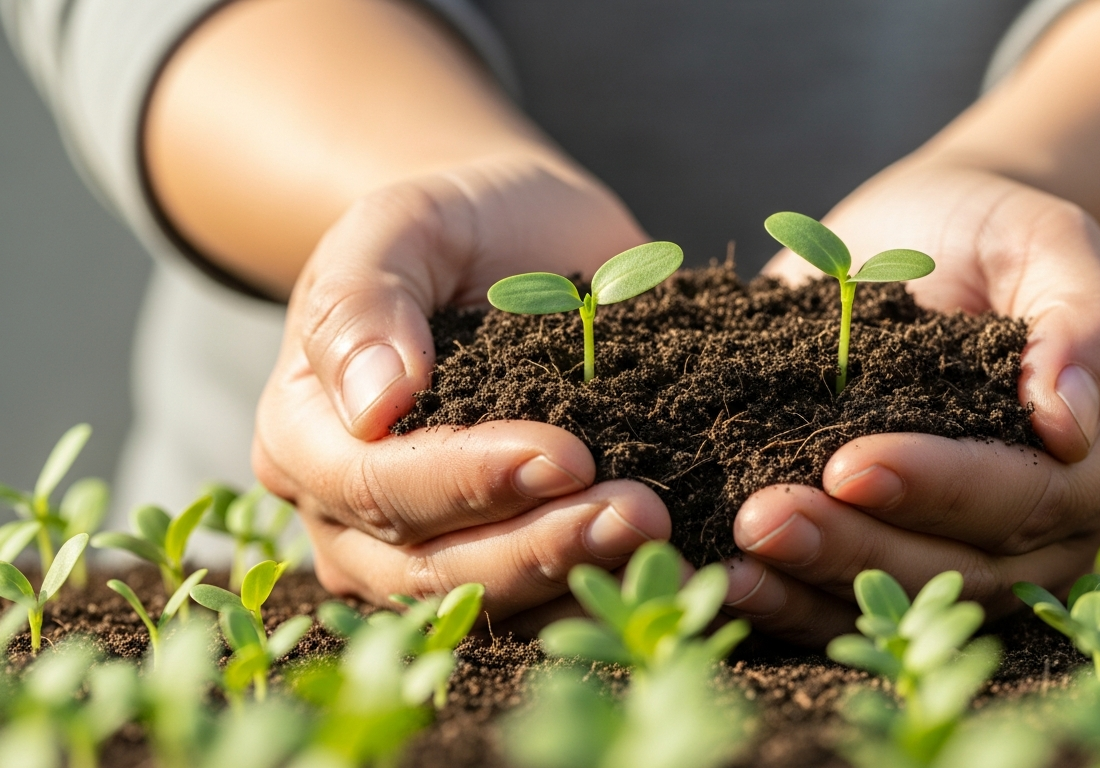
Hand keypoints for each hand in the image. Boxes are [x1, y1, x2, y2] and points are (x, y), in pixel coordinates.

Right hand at [253, 155, 672, 630]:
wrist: (521, 243)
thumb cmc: (452, 227)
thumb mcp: (402, 223)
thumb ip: (364, 298)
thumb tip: (372, 406)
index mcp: (306, 438)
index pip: (377, 486)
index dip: (469, 482)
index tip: (567, 456)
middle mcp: (352, 516)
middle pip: (433, 569)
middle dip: (540, 550)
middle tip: (641, 515)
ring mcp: (427, 549)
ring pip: (493, 602)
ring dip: (581, 582)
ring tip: (667, 542)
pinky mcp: (505, 556)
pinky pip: (546, 603)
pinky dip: (611, 591)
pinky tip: (687, 570)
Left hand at [723, 164, 1099, 644]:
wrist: (932, 237)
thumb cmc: (998, 235)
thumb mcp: (1052, 242)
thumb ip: (1086, 322)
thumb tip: (1068, 426)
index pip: (1024, 495)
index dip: (940, 488)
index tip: (851, 465)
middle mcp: (1045, 528)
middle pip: (957, 568)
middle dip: (856, 547)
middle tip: (765, 519)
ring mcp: (967, 552)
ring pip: (901, 598)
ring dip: (812, 585)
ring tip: (737, 559)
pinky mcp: (894, 550)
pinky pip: (851, 601)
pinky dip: (790, 599)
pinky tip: (732, 579)